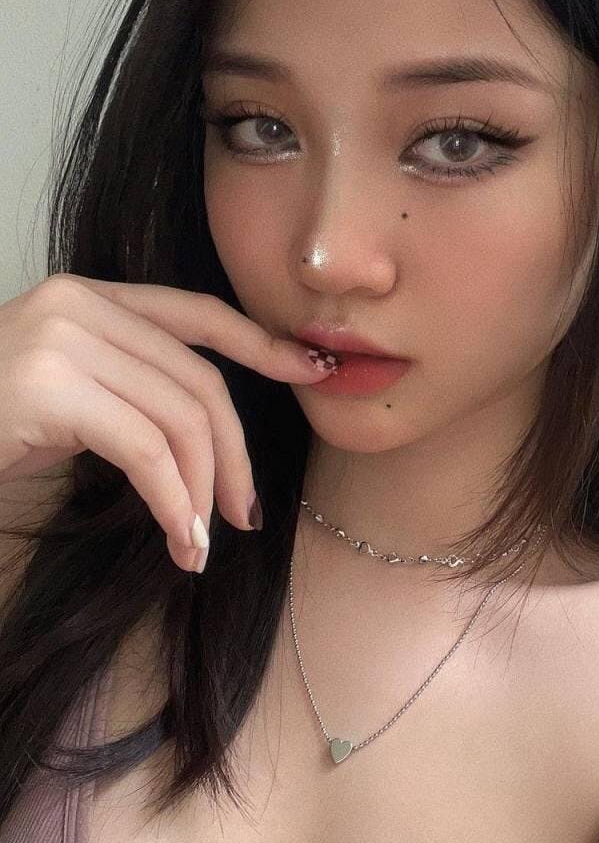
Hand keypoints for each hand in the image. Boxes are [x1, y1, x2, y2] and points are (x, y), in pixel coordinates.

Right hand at [0, 273, 332, 571]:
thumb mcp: (72, 403)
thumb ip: (133, 392)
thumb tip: (214, 438)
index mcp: (89, 298)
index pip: (197, 314)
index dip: (260, 344)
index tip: (309, 370)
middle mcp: (78, 304)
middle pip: (199, 380)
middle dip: (235, 454)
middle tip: (246, 515)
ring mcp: (59, 337)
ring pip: (180, 419)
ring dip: (203, 493)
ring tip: (202, 544)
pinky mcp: (44, 385)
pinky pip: (146, 451)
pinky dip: (175, 504)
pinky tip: (182, 544)